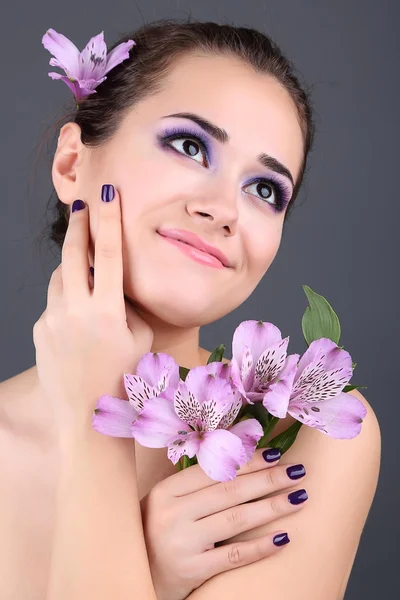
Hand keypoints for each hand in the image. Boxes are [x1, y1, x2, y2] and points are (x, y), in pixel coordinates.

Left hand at [33, 185, 153, 434]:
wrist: (89, 421)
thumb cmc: (125, 382)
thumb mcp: (141, 340)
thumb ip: (129, 308)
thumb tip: (116, 291)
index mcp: (104, 312)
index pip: (107, 253)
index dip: (109, 219)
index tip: (107, 194)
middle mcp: (72, 311)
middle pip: (72, 255)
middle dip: (79, 227)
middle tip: (82, 207)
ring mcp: (51, 321)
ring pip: (59, 279)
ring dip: (72, 268)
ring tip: (87, 273)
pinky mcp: (40, 333)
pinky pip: (53, 304)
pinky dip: (66, 300)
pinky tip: (79, 319)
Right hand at [140, 447, 307, 599]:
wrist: (136, 574)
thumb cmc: (155, 532)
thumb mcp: (166, 502)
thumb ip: (196, 485)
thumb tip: (243, 460)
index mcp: (166, 490)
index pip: (214, 470)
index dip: (247, 461)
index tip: (275, 454)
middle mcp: (172, 513)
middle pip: (229, 491)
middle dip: (268, 479)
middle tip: (297, 471)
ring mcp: (181, 542)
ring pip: (235, 519)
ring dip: (271, 507)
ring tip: (298, 497)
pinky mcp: (191, 570)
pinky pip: (233, 555)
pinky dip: (260, 546)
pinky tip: (283, 537)